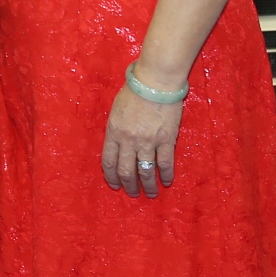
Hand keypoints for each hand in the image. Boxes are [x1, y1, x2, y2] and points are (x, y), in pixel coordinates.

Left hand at [104, 75, 182, 197]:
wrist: (155, 82)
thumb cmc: (133, 91)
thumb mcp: (116, 110)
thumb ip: (116, 129)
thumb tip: (118, 146)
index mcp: (113, 132)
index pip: (108, 161)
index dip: (111, 176)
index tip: (115, 185)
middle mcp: (129, 140)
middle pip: (126, 170)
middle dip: (129, 185)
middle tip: (132, 193)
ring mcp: (148, 142)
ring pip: (146, 172)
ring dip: (148, 186)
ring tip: (151, 194)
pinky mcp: (166, 141)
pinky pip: (165, 164)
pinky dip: (166, 176)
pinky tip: (166, 182)